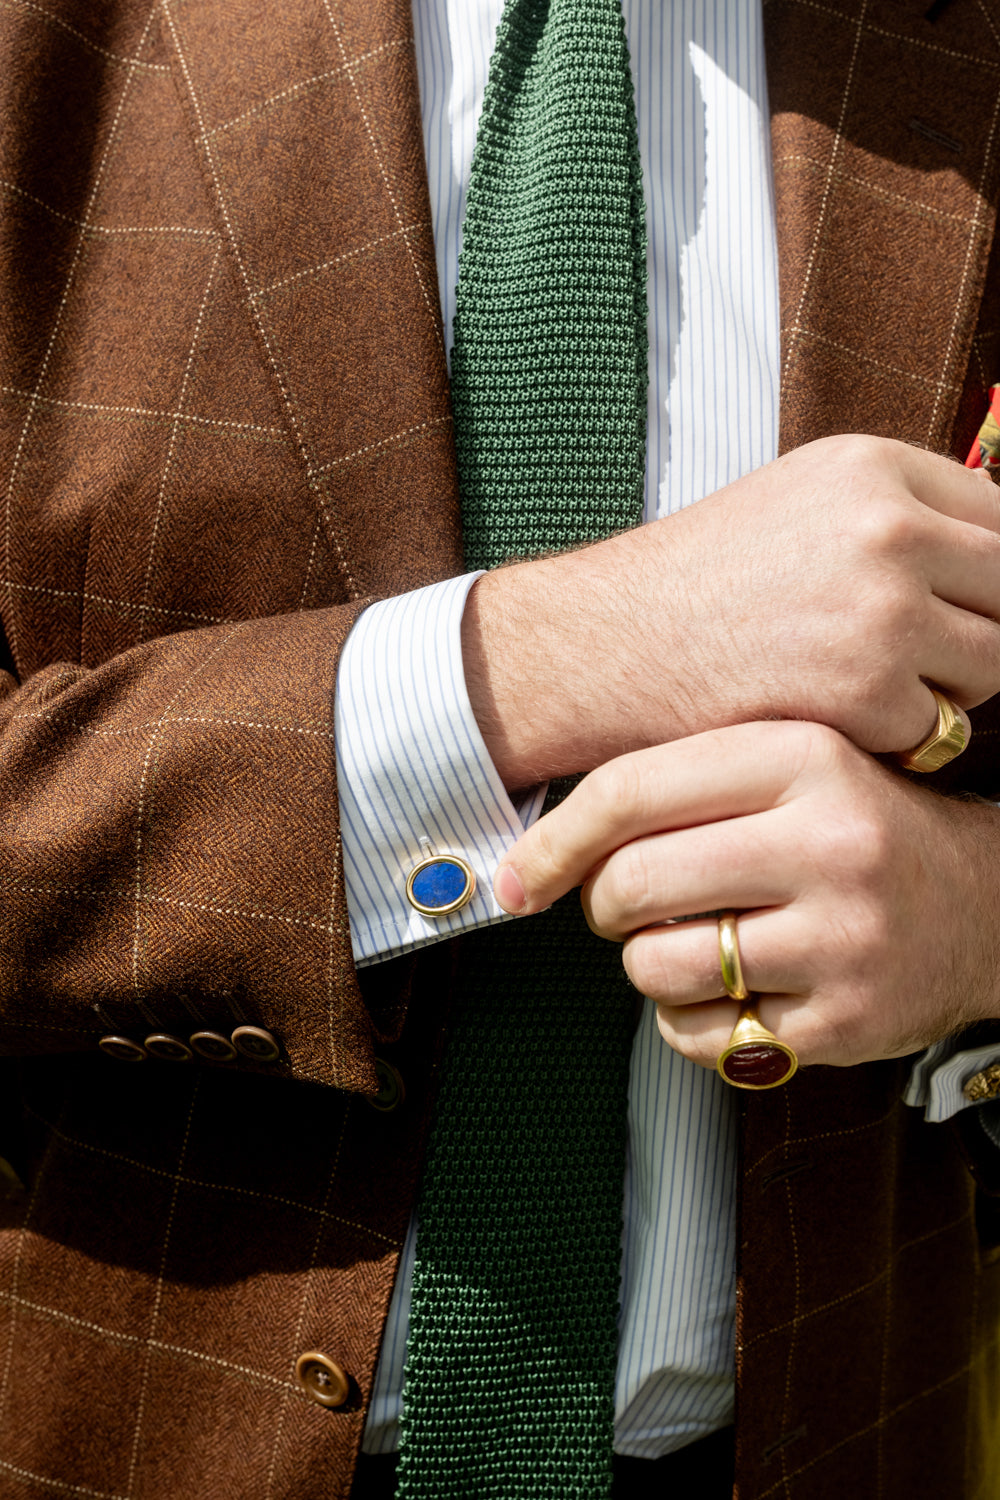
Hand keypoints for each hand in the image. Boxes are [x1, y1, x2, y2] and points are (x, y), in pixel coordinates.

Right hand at [463, 435, 999, 788]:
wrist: (608, 644)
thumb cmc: (695, 583)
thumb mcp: (797, 502)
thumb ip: (895, 514)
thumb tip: (988, 560)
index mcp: (874, 469)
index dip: (991, 575)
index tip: (966, 608)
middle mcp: (889, 528)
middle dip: (977, 633)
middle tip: (918, 659)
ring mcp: (883, 610)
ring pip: (991, 666)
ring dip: (945, 689)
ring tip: (864, 685)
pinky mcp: (866, 691)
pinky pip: (935, 730)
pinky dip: (892, 740)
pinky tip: (829, 719)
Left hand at [493, 720, 999, 1068]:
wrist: (981, 905)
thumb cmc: (852, 829)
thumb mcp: (787, 769)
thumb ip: (681, 783)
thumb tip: (540, 847)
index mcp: (802, 758)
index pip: (631, 790)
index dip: (552, 840)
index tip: (517, 877)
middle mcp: (829, 842)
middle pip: (631, 884)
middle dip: (604, 906)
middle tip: (628, 906)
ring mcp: (841, 938)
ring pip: (656, 964)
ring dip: (647, 962)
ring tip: (692, 943)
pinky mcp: (843, 1021)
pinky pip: (699, 1034)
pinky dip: (687, 1020)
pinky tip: (731, 990)